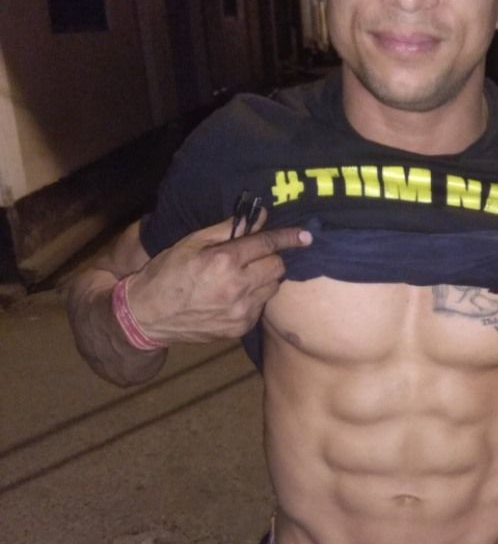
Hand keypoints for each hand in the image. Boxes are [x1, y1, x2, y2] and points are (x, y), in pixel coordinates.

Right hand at [125, 211, 311, 344]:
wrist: (147, 316)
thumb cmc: (167, 273)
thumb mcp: (192, 243)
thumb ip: (228, 229)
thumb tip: (259, 216)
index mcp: (224, 261)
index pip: (267, 244)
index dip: (287, 237)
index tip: (304, 235)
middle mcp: (236, 287)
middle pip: (276, 267)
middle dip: (271, 258)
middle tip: (256, 256)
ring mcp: (240, 311)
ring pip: (272, 288)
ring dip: (265, 278)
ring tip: (243, 276)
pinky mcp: (240, 328)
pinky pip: (261, 307)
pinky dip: (255, 297)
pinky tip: (235, 295)